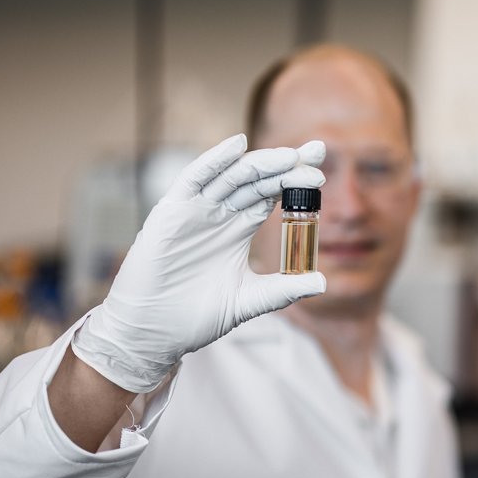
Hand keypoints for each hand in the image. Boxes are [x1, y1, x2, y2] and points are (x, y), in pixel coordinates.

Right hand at [72, 134, 326, 393]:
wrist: (153, 332)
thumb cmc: (195, 316)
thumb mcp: (249, 300)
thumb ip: (284, 290)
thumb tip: (324, 282)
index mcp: (239, 228)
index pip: (271, 194)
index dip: (294, 180)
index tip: (321, 172)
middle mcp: (219, 214)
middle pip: (257, 180)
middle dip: (285, 165)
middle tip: (315, 155)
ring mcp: (196, 210)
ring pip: (232, 176)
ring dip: (260, 163)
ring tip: (288, 155)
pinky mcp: (171, 212)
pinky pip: (194, 179)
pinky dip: (215, 160)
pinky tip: (237, 145)